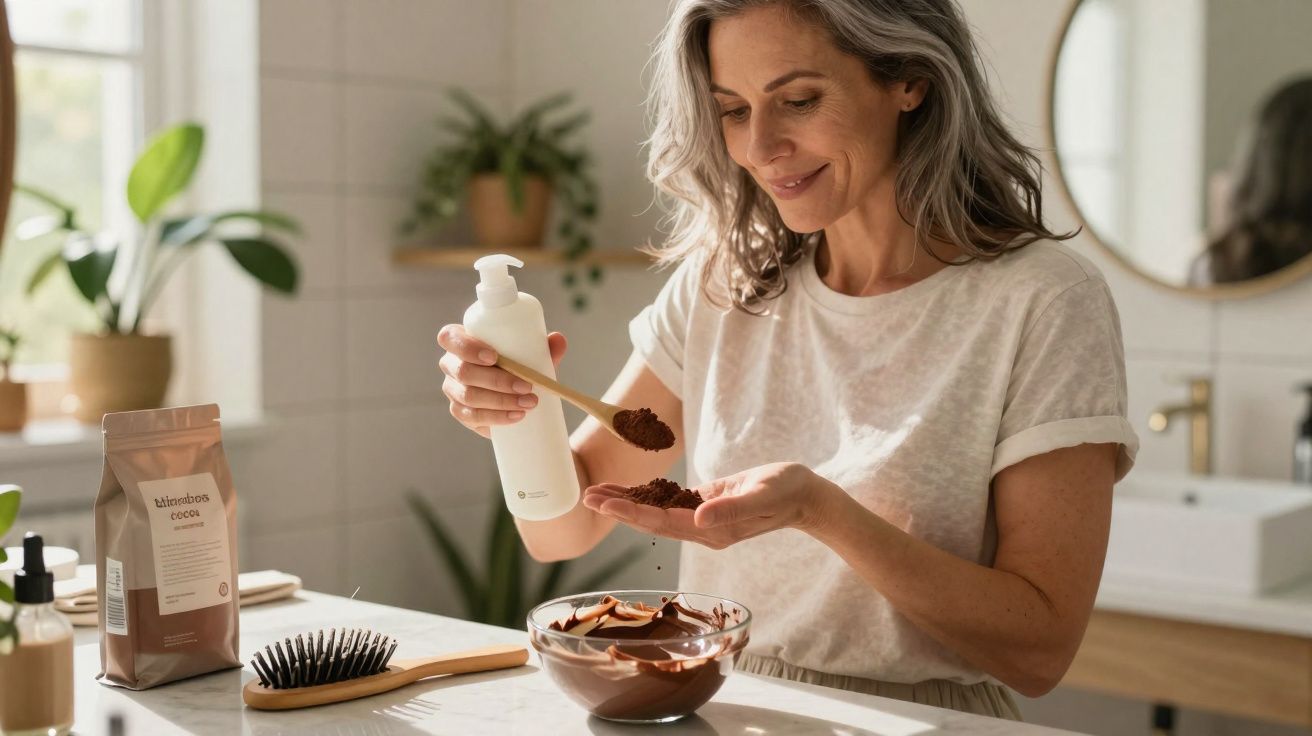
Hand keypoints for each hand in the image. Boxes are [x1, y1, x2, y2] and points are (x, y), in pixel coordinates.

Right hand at [436, 324, 566, 438]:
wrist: (514, 392)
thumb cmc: (517, 364)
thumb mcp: (530, 353)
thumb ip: (544, 347)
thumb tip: (558, 340)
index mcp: (460, 341)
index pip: (449, 337)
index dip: (467, 347)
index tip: (494, 356)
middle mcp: (451, 364)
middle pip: (462, 371)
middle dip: (496, 380)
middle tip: (527, 386)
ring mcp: (453, 390)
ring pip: (468, 396)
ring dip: (500, 401)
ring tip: (528, 403)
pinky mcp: (460, 412)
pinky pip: (472, 417)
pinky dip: (496, 418)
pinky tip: (516, 416)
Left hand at [581, 462, 835, 548]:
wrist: (806, 496)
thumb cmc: (788, 491)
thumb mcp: (762, 495)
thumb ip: (731, 509)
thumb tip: (698, 518)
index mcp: (712, 530)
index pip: (661, 522)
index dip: (630, 512)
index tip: (604, 502)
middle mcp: (702, 530)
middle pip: (650, 521)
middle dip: (618, 509)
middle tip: (585, 495)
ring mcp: (703, 521)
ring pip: (655, 514)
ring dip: (626, 503)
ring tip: (596, 492)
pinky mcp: (706, 507)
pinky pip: (669, 504)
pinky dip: (646, 497)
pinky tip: (628, 490)